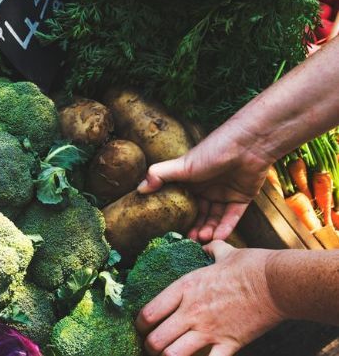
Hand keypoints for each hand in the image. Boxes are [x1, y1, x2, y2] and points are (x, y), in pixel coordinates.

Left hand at [136, 241, 284, 355]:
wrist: (276, 282)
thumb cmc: (250, 265)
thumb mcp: (223, 252)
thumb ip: (210, 250)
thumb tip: (207, 245)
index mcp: (184, 288)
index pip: (148, 313)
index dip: (139, 325)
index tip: (142, 327)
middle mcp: (191, 311)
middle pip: (155, 339)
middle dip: (150, 347)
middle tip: (153, 347)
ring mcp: (209, 330)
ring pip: (173, 355)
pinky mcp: (229, 344)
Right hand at [137, 125, 271, 241]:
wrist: (247, 145)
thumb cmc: (212, 151)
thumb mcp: (181, 165)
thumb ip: (159, 175)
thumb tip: (139, 189)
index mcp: (191, 180)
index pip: (182, 203)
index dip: (178, 217)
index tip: (172, 231)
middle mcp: (206, 188)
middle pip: (199, 213)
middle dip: (194, 228)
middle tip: (190, 241)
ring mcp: (224, 193)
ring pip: (215, 218)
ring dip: (209, 230)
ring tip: (203, 240)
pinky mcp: (242, 198)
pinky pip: (232, 216)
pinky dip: (225, 227)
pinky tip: (218, 237)